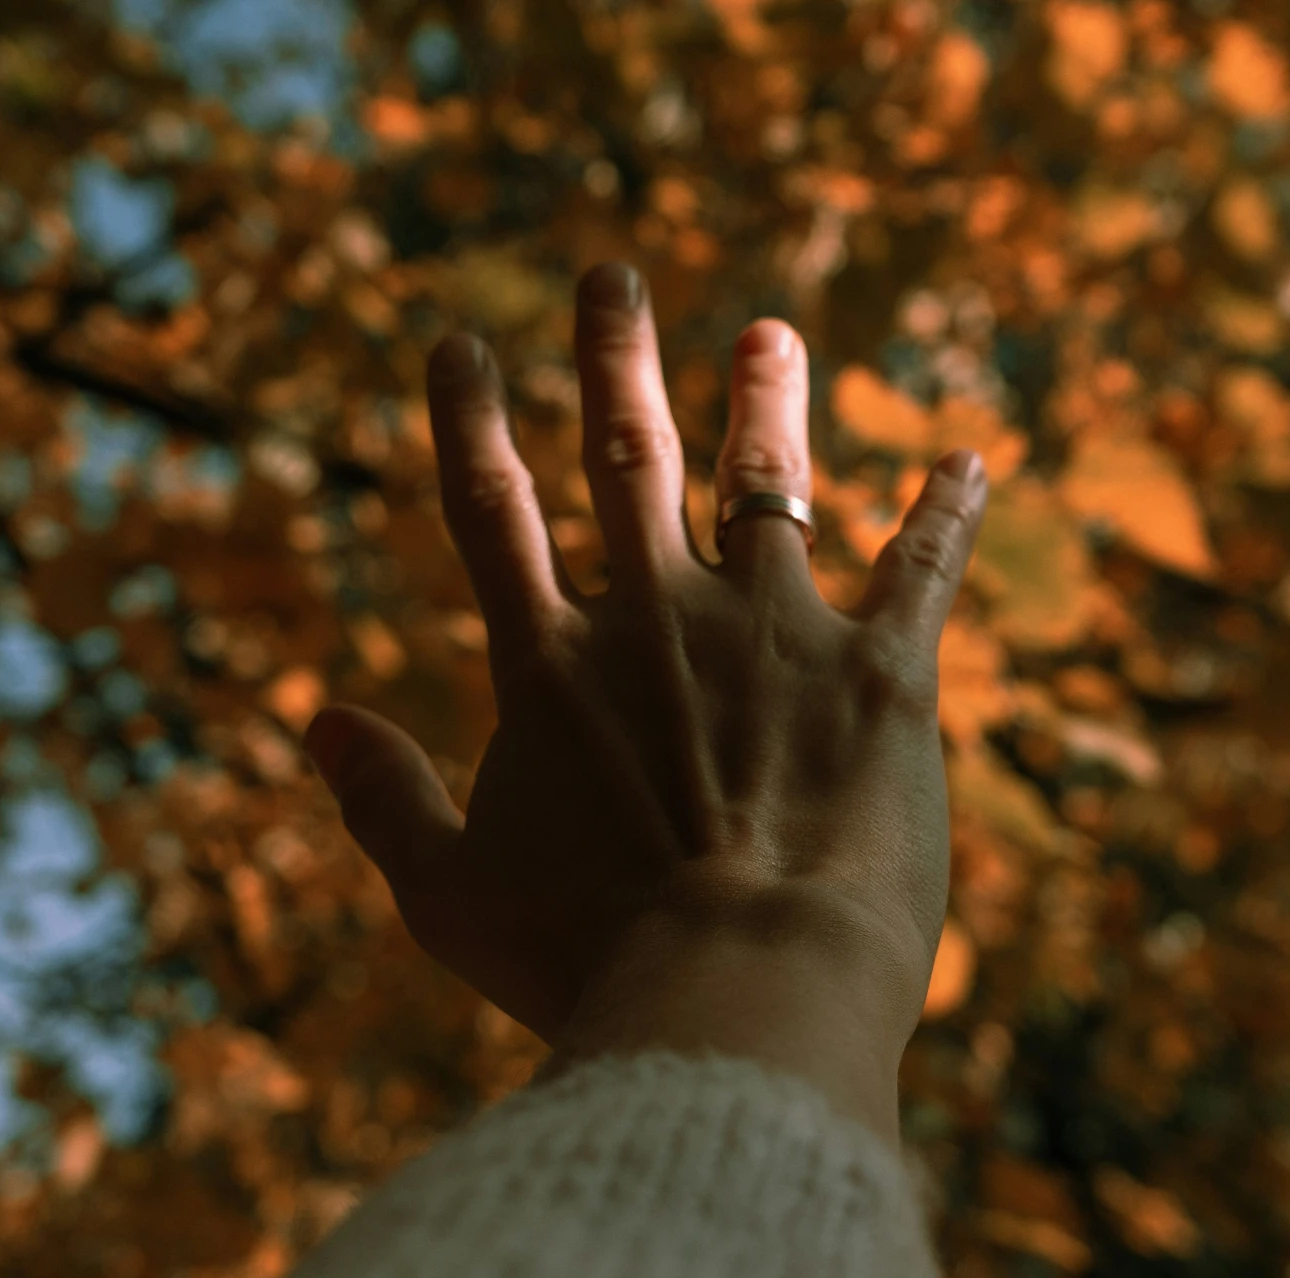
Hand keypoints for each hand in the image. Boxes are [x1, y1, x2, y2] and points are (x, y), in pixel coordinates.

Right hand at [303, 262, 986, 1142]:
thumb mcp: (449, 896)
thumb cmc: (585, 964)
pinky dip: (947, 510)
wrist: (740, 988)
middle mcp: (656, 618)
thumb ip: (383, 802)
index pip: (493, 510)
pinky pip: (921, 566)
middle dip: (614, 359)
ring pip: (768, 484)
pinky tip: (970, 460)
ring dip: (764, 400)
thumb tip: (318, 724)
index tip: (460, 344)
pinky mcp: (880, 671)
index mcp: (548, 666)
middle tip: (610, 277)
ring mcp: (773, 633)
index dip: (471, 420)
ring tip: (767, 337)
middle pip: (628, 456)